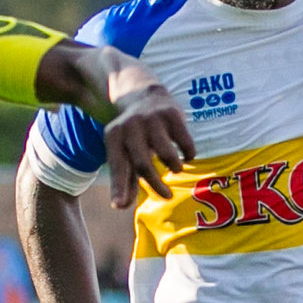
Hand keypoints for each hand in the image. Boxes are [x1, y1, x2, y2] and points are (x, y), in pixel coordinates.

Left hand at [101, 61, 192, 207]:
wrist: (144, 95)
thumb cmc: (134, 136)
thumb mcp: (124, 154)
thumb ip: (124, 181)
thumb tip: (121, 206)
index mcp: (114, 138)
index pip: (117, 167)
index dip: (118, 187)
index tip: (119, 206)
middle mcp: (130, 127)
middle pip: (142, 164)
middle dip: (156, 185)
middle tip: (166, 196)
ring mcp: (151, 119)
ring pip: (165, 153)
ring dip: (174, 167)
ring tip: (175, 169)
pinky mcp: (171, 114)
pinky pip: (184, 142)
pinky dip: (188, 154)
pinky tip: (186, 156)